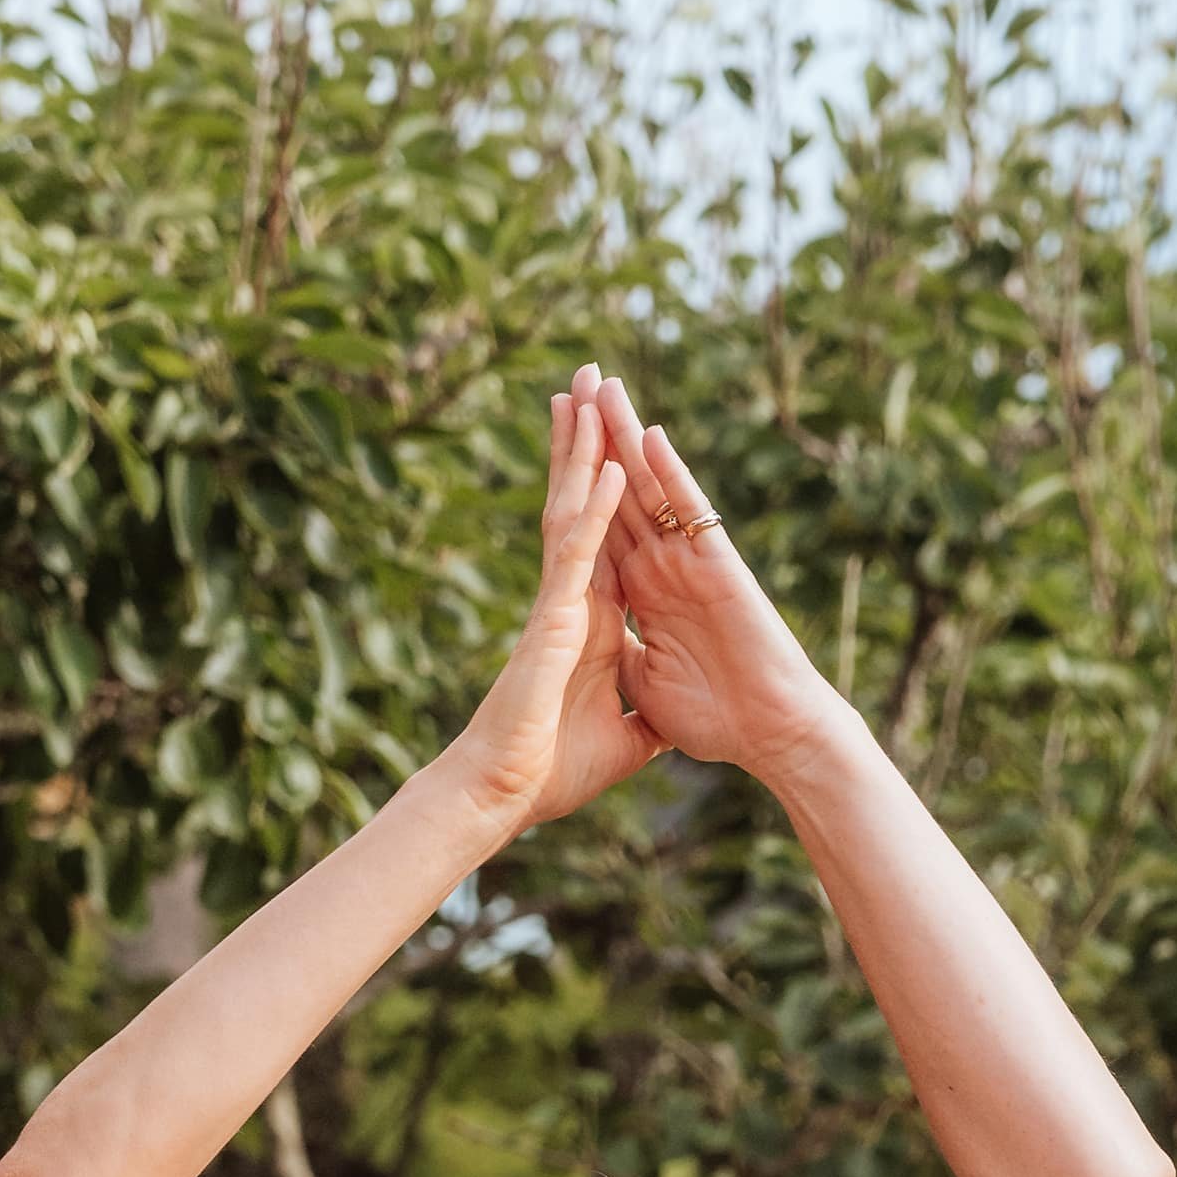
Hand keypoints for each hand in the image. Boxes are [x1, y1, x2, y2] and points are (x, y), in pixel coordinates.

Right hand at [430, 375, 661, 834]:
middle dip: (585, 440)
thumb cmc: (550, 771)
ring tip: (586, 390)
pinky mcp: (554, 619)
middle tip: (588, 379)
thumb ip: (645, 718)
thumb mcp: (625, 739)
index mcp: (590, 619)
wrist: (507, 796)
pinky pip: (579, 553)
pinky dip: (595, 510)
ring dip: (582, 449)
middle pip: (580, 502)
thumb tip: (669, 723)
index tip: (615, 434)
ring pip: (571, 510)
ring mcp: (559, 602)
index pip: (607, 536)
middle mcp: (572, 597)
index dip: (609, 484)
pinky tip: (609, 467)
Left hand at [580, 385, 847, 780]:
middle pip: (621, 487)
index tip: (554, 442)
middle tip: (576, 379)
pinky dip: (670, 474)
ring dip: (625, 435)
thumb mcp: (647, 683)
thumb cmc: (719, 717)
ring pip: (649, 485)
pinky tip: (648, 434)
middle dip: (597, 436)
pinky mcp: (717, 567)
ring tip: (602, 383)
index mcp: (643, 592)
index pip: (602, 525)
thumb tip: (597, 649)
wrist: (772, 734)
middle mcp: (663, 566)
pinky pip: (689, 512)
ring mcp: (689, 562)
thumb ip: (624, 654)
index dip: (577, 484)